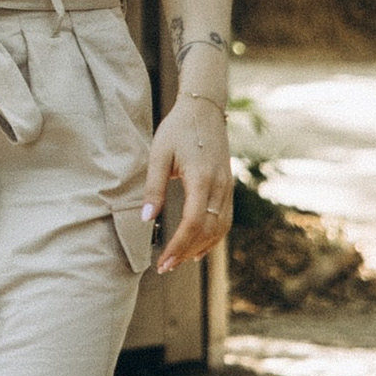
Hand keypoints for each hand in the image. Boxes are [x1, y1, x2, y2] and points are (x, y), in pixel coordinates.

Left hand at [142, 95, 230, 275]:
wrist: (203, 109)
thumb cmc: (177, 129)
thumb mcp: (159, 154)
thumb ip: (154, 188)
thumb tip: (146, 220)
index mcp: (202, 178)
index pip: (193, 223)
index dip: (179, 246)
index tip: (163, 261)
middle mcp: (220, 186)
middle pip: (208, 230)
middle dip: (186, 252)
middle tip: (165, 267)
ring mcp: (228, 187)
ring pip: (220, 228)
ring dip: (201, 248)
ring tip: (179, 261)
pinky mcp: (228, 187)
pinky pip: (224, 219)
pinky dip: (213, 237)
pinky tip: (198, 246)